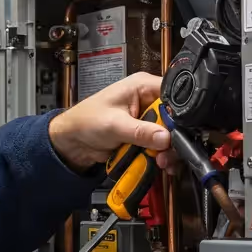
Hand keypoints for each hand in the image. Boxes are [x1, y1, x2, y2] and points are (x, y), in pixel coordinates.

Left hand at [48, 73, 171, 170]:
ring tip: (162, 162)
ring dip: (168, 151)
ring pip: (169, 134)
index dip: (179, 113)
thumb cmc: (86, 121)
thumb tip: (165, 137)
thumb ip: (141, 132)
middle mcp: (148, 100)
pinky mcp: (144, 135)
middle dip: (173, 138)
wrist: (72, 141)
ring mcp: (147, 119)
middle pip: (175, 118)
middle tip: (167, 153)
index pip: (173, 95)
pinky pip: (160, 145)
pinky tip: (159, 164)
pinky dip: (161, 156)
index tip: (179, 132)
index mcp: (142, 86)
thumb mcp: (115, 125)